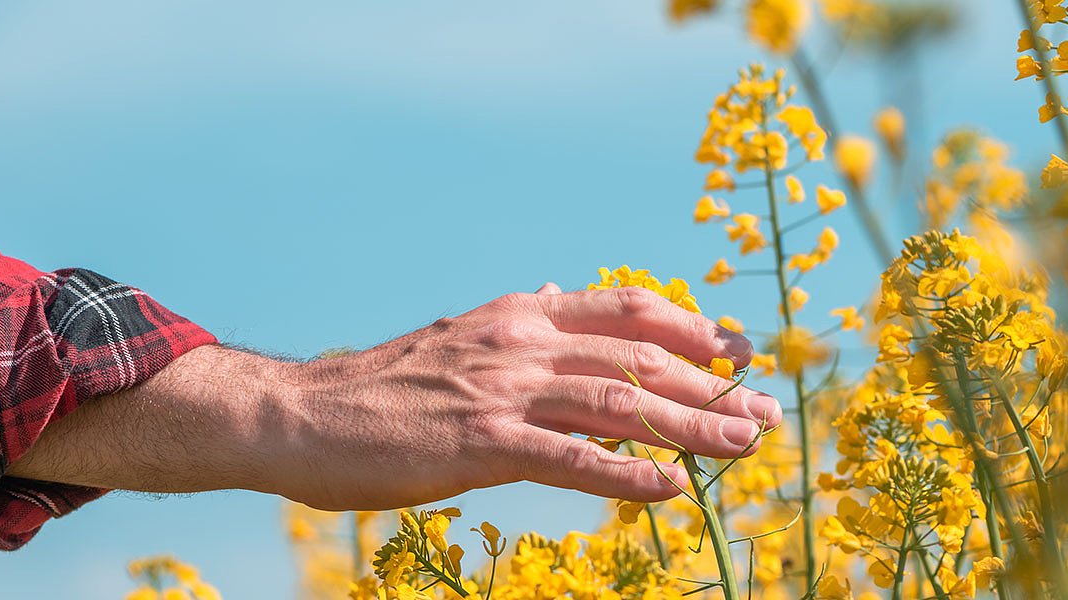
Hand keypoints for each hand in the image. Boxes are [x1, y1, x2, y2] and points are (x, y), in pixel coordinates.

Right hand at [267, 284, 781, 511]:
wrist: (301, 415)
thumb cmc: (385, 387)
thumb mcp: (462, 334)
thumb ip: (522, 322)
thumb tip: (567, 291)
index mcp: (522, 314)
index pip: (629, 311)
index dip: (694, 329)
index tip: (740, 352)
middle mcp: (521, 341)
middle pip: (640, 358)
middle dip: (712, 385)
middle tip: (766, 411)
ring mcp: (502, 391)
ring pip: (619, 404)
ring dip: (691, 425)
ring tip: (744, 445)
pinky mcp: (480, 444)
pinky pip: (570, 459)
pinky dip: (628, 473)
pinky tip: (671, 487)